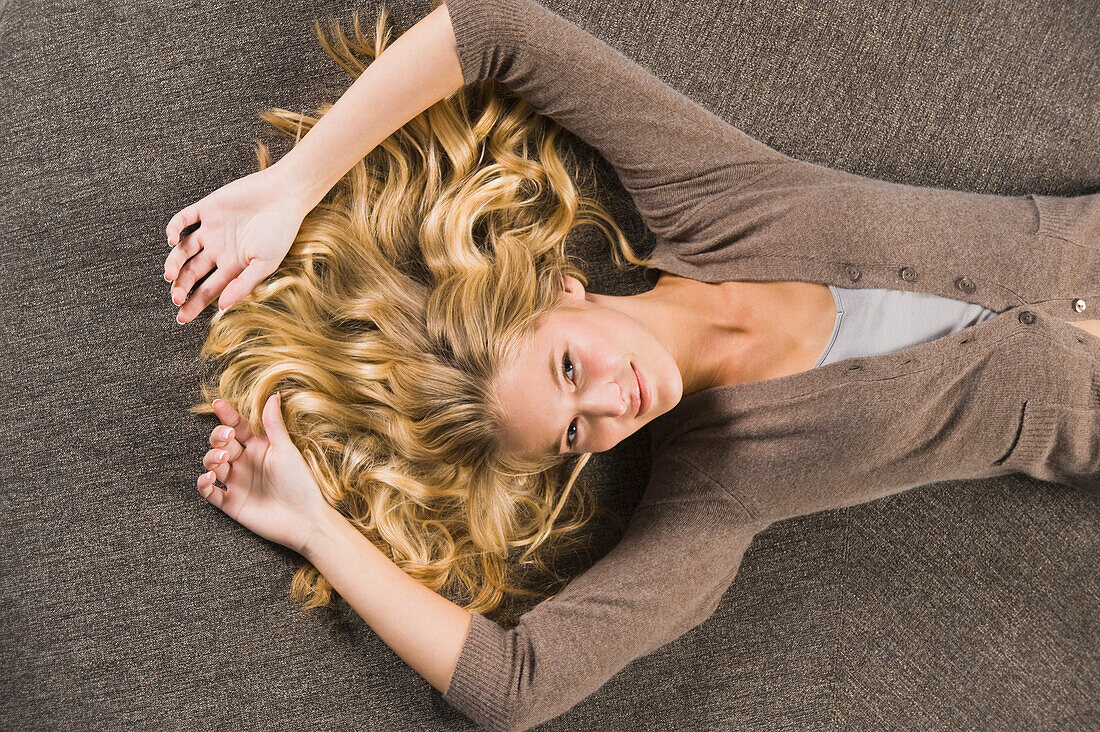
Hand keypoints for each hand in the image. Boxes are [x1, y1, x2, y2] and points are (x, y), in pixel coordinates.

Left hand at [164, 167, 306, 323]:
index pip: (208, 290)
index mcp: (233, 266)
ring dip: (173, 264)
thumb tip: (222, 306)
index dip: (194, 304)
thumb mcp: (265, 264)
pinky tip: (172, 241)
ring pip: (183, 251)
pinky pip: (183, 219)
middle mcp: (219, 250)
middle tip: (175, 298)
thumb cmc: (280, 232)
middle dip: (181, 287)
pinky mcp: (207, 208)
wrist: (285, 195)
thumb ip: (243, 284)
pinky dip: (173, 229)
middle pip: (192, 273)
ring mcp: (211, 229)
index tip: (182, 318)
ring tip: (170, 275)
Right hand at [197, 392, 336, 555]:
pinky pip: (209, 492)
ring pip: (212, 464)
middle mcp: (246, 463)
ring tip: (222, 460)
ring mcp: (237, 483)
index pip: (238, 427)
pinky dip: (204, 484)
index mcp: (260, 448)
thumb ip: (274, 424)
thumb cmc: (301, 483)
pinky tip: (210, 478)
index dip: (227, 415)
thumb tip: (272, 394)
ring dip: (211, 458)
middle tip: (226, 438)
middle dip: (218, 437)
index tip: (218, 404)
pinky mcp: (231, 503)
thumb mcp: (286, 450)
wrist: (305, 519)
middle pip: (221, 443)